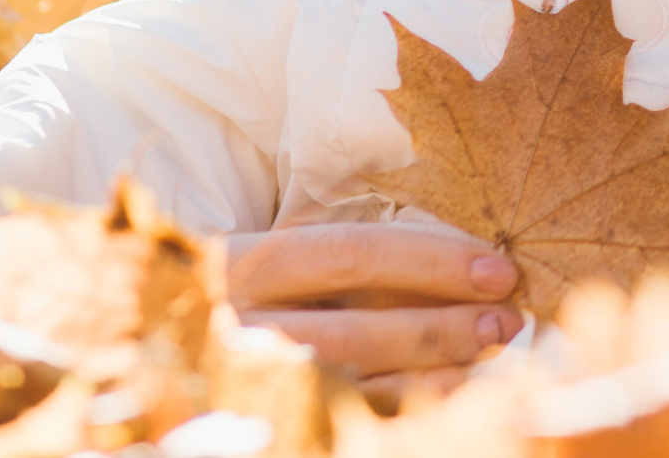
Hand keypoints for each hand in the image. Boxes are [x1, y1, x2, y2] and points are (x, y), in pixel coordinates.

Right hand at [225, 221, 520, 397]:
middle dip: (442, 323)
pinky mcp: (266, 416)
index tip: (496, 267)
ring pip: (352, 379)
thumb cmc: (247, 289)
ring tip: (491, 354)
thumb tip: (461, 261)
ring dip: (431, 368)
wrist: (161, 352)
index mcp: (243, 260)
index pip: (350, 252)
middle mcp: (238, 322)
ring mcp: (247, 381)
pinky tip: (450, 391)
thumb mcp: (277, 255)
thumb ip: (345, 256)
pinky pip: (343, 414)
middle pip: (356, 324)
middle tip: (507, 317)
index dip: (430, 259)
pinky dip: (402, 402)